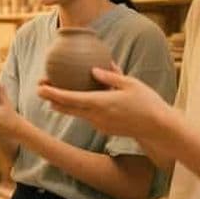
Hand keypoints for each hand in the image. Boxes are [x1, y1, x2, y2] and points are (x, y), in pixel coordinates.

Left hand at [36, 67, 172, 138]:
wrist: (160, 128)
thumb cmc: (148, 102)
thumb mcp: (130, 83)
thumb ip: (110, 76)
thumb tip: (93, 70)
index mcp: (101, 103)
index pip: (71, 98)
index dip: (54, 93)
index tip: (41, 87)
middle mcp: (97, 116)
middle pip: (68, 108)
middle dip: (52, 98)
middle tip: (39, 88)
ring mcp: (100, 124)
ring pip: (76, 113)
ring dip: (63, 104)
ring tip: (50, 94)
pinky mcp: (105, 128)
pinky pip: (87, 116)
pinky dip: (78, 108)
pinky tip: (76, 99)